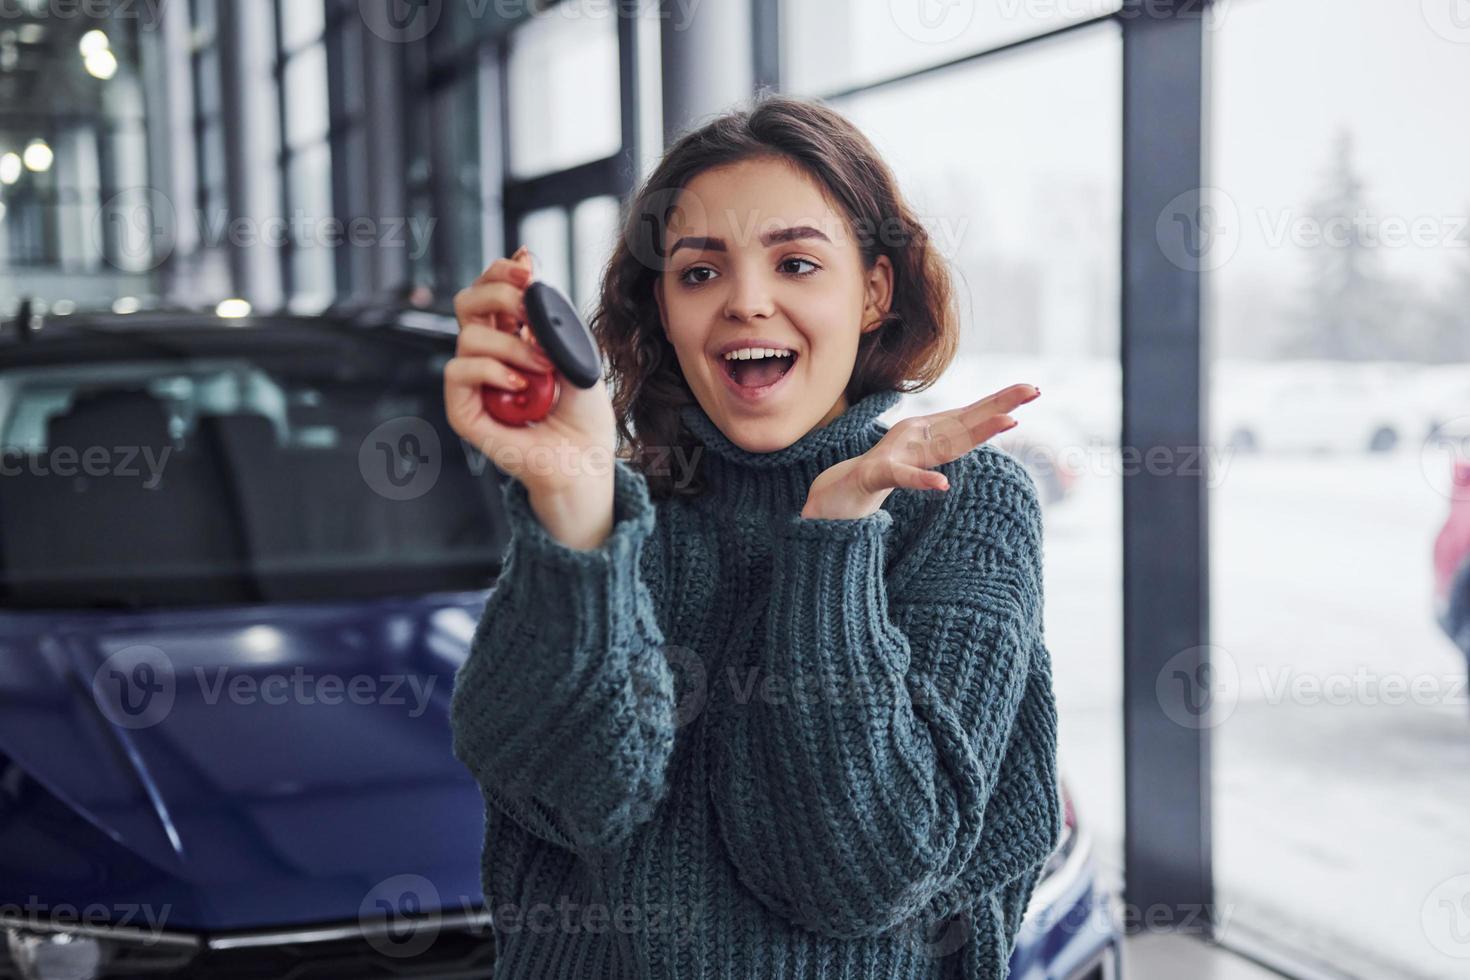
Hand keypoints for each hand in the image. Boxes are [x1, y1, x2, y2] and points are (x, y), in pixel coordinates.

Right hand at [444, 246, 618, 533]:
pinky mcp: (465, 410)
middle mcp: (487, 354)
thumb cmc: (583, 412)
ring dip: (510, 344)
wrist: (585, 459)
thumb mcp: (577, 352)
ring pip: (468, 335)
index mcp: (511, 334)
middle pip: (467, 300)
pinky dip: (491, 371)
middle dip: (497, 291)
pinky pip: (458, 372)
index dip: (502, 270)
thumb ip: (551, 315)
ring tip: (542, 369)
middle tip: (526, 307)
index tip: (529, 268)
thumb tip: (530, 270)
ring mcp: (474, 382)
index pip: (491, 287)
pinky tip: (520, 385)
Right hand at [800, 383, 1040, 520]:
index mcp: (924, 436)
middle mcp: (913, 439)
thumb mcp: (912, 464)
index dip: (998, 403)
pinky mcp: (873, 476)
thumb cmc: (874, 477)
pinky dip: (920, 481)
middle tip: (1033, 390)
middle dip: (998, 405)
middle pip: (962, 423)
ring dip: (975, 433)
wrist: (831, 496)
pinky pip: (900, 477)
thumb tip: (961, 442)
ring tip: (1008, 422)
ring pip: (941, 445)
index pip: (968, 418)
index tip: (1032, 389)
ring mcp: (895, 455)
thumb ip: (936, 452)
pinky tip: (942, 486)